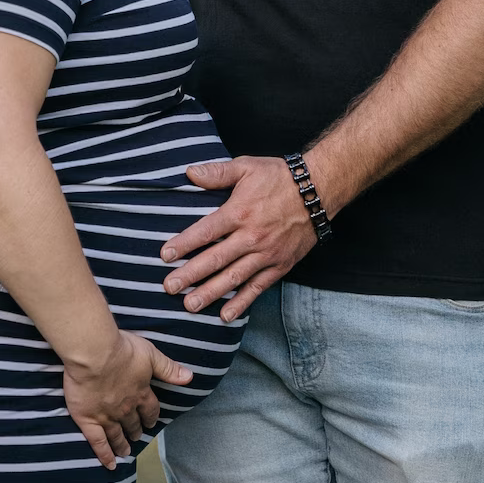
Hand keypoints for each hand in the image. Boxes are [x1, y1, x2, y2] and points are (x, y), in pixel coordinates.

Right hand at [63, 331, 192, 469]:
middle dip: (136, 430)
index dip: (151, 416)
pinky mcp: (88, 420)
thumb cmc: (122, 349)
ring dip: (122, 444)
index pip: (150, 409)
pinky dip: (104, 455)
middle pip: (133, 423)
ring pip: (117, 434)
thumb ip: (168, 368)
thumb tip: (189, 378)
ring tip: (125, 451)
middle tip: (136, 436)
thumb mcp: (150, 354)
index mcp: (141, 392)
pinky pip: (97, 442)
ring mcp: (107, 416)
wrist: (94, 353)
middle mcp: (126, 408)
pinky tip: (109, 464)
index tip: (151, 423)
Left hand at [161, 156, 317, 321]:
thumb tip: (189, 173)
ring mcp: (266, 254)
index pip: (205, 231)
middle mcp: (251, 236)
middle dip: (190, 275)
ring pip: (234, 278)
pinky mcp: (279, 266)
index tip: (165, 255)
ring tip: (190, 305)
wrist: (318, 191)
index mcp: (239, 212)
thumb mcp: (246, 166)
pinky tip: (226, 315)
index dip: (184, 244)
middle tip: (169, 287)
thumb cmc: (279, 177)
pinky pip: (257, 288)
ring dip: (211, 293)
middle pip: (215, 259)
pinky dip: (242, 303)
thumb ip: (217, 172)